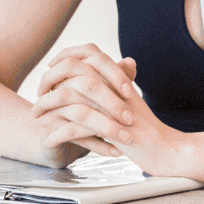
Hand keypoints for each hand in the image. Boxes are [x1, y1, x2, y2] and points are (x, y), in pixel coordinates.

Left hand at [34, 45, 203, 179]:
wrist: (166, 150)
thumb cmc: (146, 130)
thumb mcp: (127, 103)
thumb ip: (110, 88)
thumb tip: (86, 78)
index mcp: (120, 79)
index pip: (90, 54)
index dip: (67, 56)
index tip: (52, 67)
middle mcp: (117, 89)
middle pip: (73, 75)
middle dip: (49, 85)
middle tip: (38, 98)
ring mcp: (114, 108)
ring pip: (70, 100)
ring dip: (48, 109)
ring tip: (38, 118)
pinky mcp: (113, 130)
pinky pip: (76, 129)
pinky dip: (59, 134)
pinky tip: (49, 140)